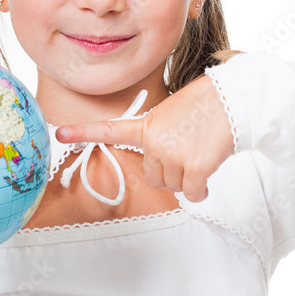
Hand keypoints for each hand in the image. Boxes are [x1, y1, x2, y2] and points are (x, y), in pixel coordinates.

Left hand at [55, 74, 234, 202]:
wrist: (234, 101)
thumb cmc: (207, 107)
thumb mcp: (172, 114)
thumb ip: (158, 137)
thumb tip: (165, 171)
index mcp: (147, 126)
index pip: (109, 130)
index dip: (83, 132)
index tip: (59, 133)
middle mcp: (154, 142)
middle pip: (153, 176)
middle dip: (170, 169)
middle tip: (188, 148)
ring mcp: (172, 155)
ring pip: (173, 186)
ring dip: (187, 177)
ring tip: (200, 152)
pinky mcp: (194, 168)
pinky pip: (192, 193)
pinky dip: (201, 190)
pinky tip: (208, 172)